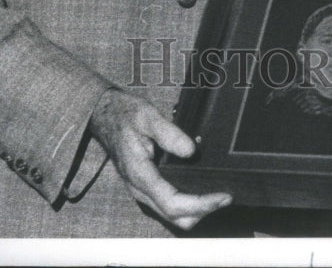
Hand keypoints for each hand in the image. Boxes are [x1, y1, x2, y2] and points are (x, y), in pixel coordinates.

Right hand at [90, 88, 231, 230]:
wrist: (105, 115)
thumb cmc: (126, 114)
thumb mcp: (147, 116)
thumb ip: (168, 133)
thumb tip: (191, 151)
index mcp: (139, 174)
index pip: (173, 203)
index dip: (201, 204)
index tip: (223, 196)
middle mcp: (140, 189)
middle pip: (175, 217)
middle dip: (203, 211)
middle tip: (225, 196)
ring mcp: (142, 191)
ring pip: (172, 216)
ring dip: (196, 210)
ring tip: (218, 194)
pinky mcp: (146, 187)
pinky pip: (168, 206)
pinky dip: (188, 204)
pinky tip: (201, 189)